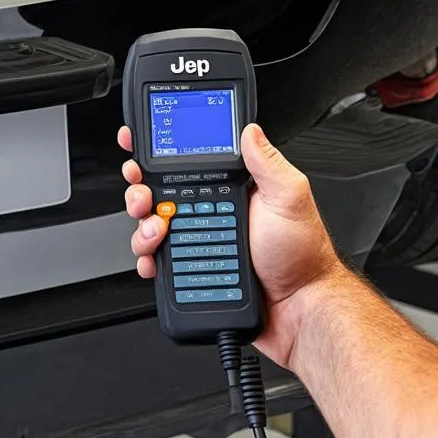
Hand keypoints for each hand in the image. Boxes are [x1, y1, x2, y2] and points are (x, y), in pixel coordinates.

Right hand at [118, 123, 342, 367]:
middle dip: (139, 190)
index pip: (185, 161)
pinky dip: (147, 258)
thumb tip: (250, 130)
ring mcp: (198, 239)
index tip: (136, 144)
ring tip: (158, 231)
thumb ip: (268, 163)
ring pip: (151, 225)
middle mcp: (210, 210)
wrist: (298, 307)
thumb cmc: (301, 255)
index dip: (157, 151)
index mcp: (230, 187)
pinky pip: (157, 260)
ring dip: (143, 226)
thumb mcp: (289, 199)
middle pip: (157, 192)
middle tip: (143, 197)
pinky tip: (153, 260)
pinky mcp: (190, 269)